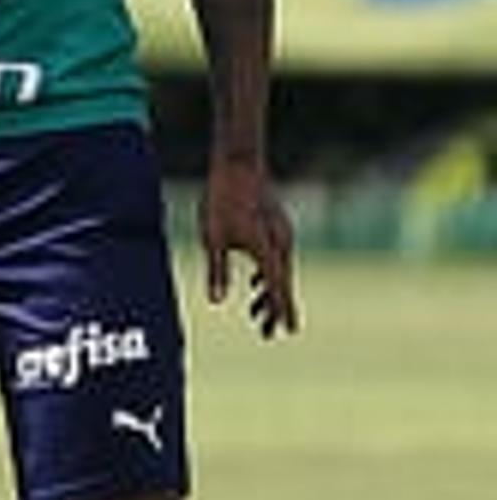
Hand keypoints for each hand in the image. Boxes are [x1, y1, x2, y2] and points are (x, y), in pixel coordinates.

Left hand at [199, 157, 299, 338]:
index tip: (286, 331)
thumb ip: (217, 271)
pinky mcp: (275, 226)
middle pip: (281, 284)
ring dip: (269, 294)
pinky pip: (276, 258)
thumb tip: (217, 302)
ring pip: (279, 271)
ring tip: (258, 316)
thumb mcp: (213, 238)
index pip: (278, 288)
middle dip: (275, 310)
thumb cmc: (221, 201)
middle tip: (268, 334)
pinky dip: (267, 275)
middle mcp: (280, 244)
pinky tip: (257, 286)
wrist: (238, 165)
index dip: (281, 311)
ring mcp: (281, 234)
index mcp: (266, 250)